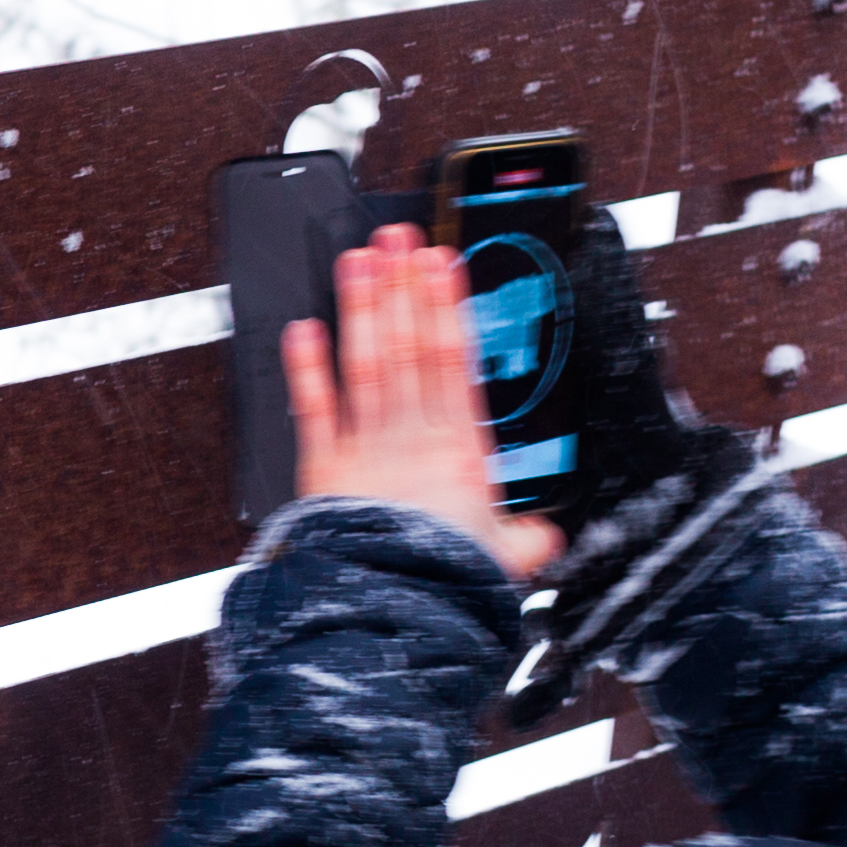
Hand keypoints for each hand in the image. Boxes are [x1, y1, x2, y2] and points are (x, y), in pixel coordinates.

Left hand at [282, 224, 561, 579]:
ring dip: (360, 308)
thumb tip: (545, 536)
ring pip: (365, 362)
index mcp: (460, 450)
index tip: (441, 264)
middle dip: (403, 287)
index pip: (455, 358)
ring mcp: (366, 447)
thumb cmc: (444, 582)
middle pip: (408, 346)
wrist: (392, 607)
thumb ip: (523, 539)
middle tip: (397, 238)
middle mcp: (411, 437)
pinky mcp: (324, 470)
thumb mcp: (504, 559)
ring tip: (357, 260)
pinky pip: (312, 409)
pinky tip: (301, 330)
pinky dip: (304, 368)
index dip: (446, 305)